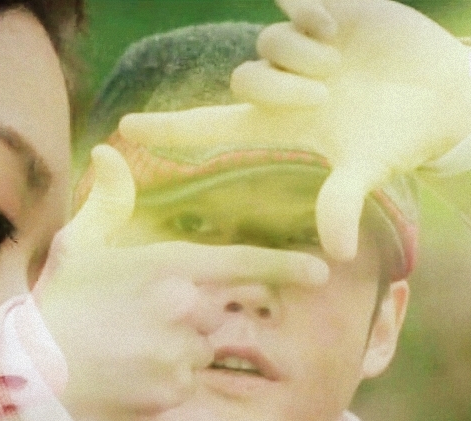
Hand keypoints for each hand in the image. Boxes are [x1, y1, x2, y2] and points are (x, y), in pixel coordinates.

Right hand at [34, 145, 329, 420]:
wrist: (32, 374)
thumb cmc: (56, 306)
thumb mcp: (77, 246)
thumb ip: (106, 201)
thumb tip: (107, 153)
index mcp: (168, 266)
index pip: (242, 263)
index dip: (284, 267)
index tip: (320, 270)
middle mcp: (184, 308)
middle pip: (221, 310)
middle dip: (198, 314)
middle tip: (151, 320)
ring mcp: (180, 351)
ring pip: (202, 349)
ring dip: (179, 349)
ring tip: (130, 348)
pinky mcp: (172, 390)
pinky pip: (186, 382)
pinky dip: (165, 380)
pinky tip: (128, 373)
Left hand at [119, 0, 470, 261]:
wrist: (445, 92)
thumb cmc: (401, 134)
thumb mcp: (369, 166)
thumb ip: (343, 200)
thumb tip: (340, 253)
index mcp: (276, 125)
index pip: (207, 126)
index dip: (167, 126)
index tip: (124, 128)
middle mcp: (278, 87)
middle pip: (245, 78)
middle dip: (280, 85)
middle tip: (325, 92)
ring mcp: (298, 51)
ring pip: (268, 43)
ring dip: (303, 54)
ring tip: (342, 64)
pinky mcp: (322, 14)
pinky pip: (292, 3)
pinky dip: (310, 12)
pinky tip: (339, 26)